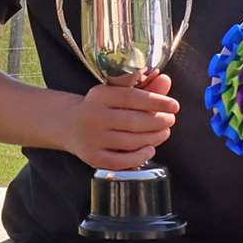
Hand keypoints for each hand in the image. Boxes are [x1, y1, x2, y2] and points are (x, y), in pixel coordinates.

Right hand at [65, 72, 179, 169]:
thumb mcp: (115, 92)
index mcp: (99, 95)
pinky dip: (140, 156)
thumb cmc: (99, 106)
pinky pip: (121, 161)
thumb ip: (142, 87)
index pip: (132, 97)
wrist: (68, 124)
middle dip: (158, 122)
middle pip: (133, 121)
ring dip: (154, 138)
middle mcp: (93, 116)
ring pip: (130, 142)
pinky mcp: (93, 158)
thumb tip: (166, 80)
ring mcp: (92, 139)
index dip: (156, 102)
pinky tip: (149, 149)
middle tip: (170, 120)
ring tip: (163, 132)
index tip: (174, 105)